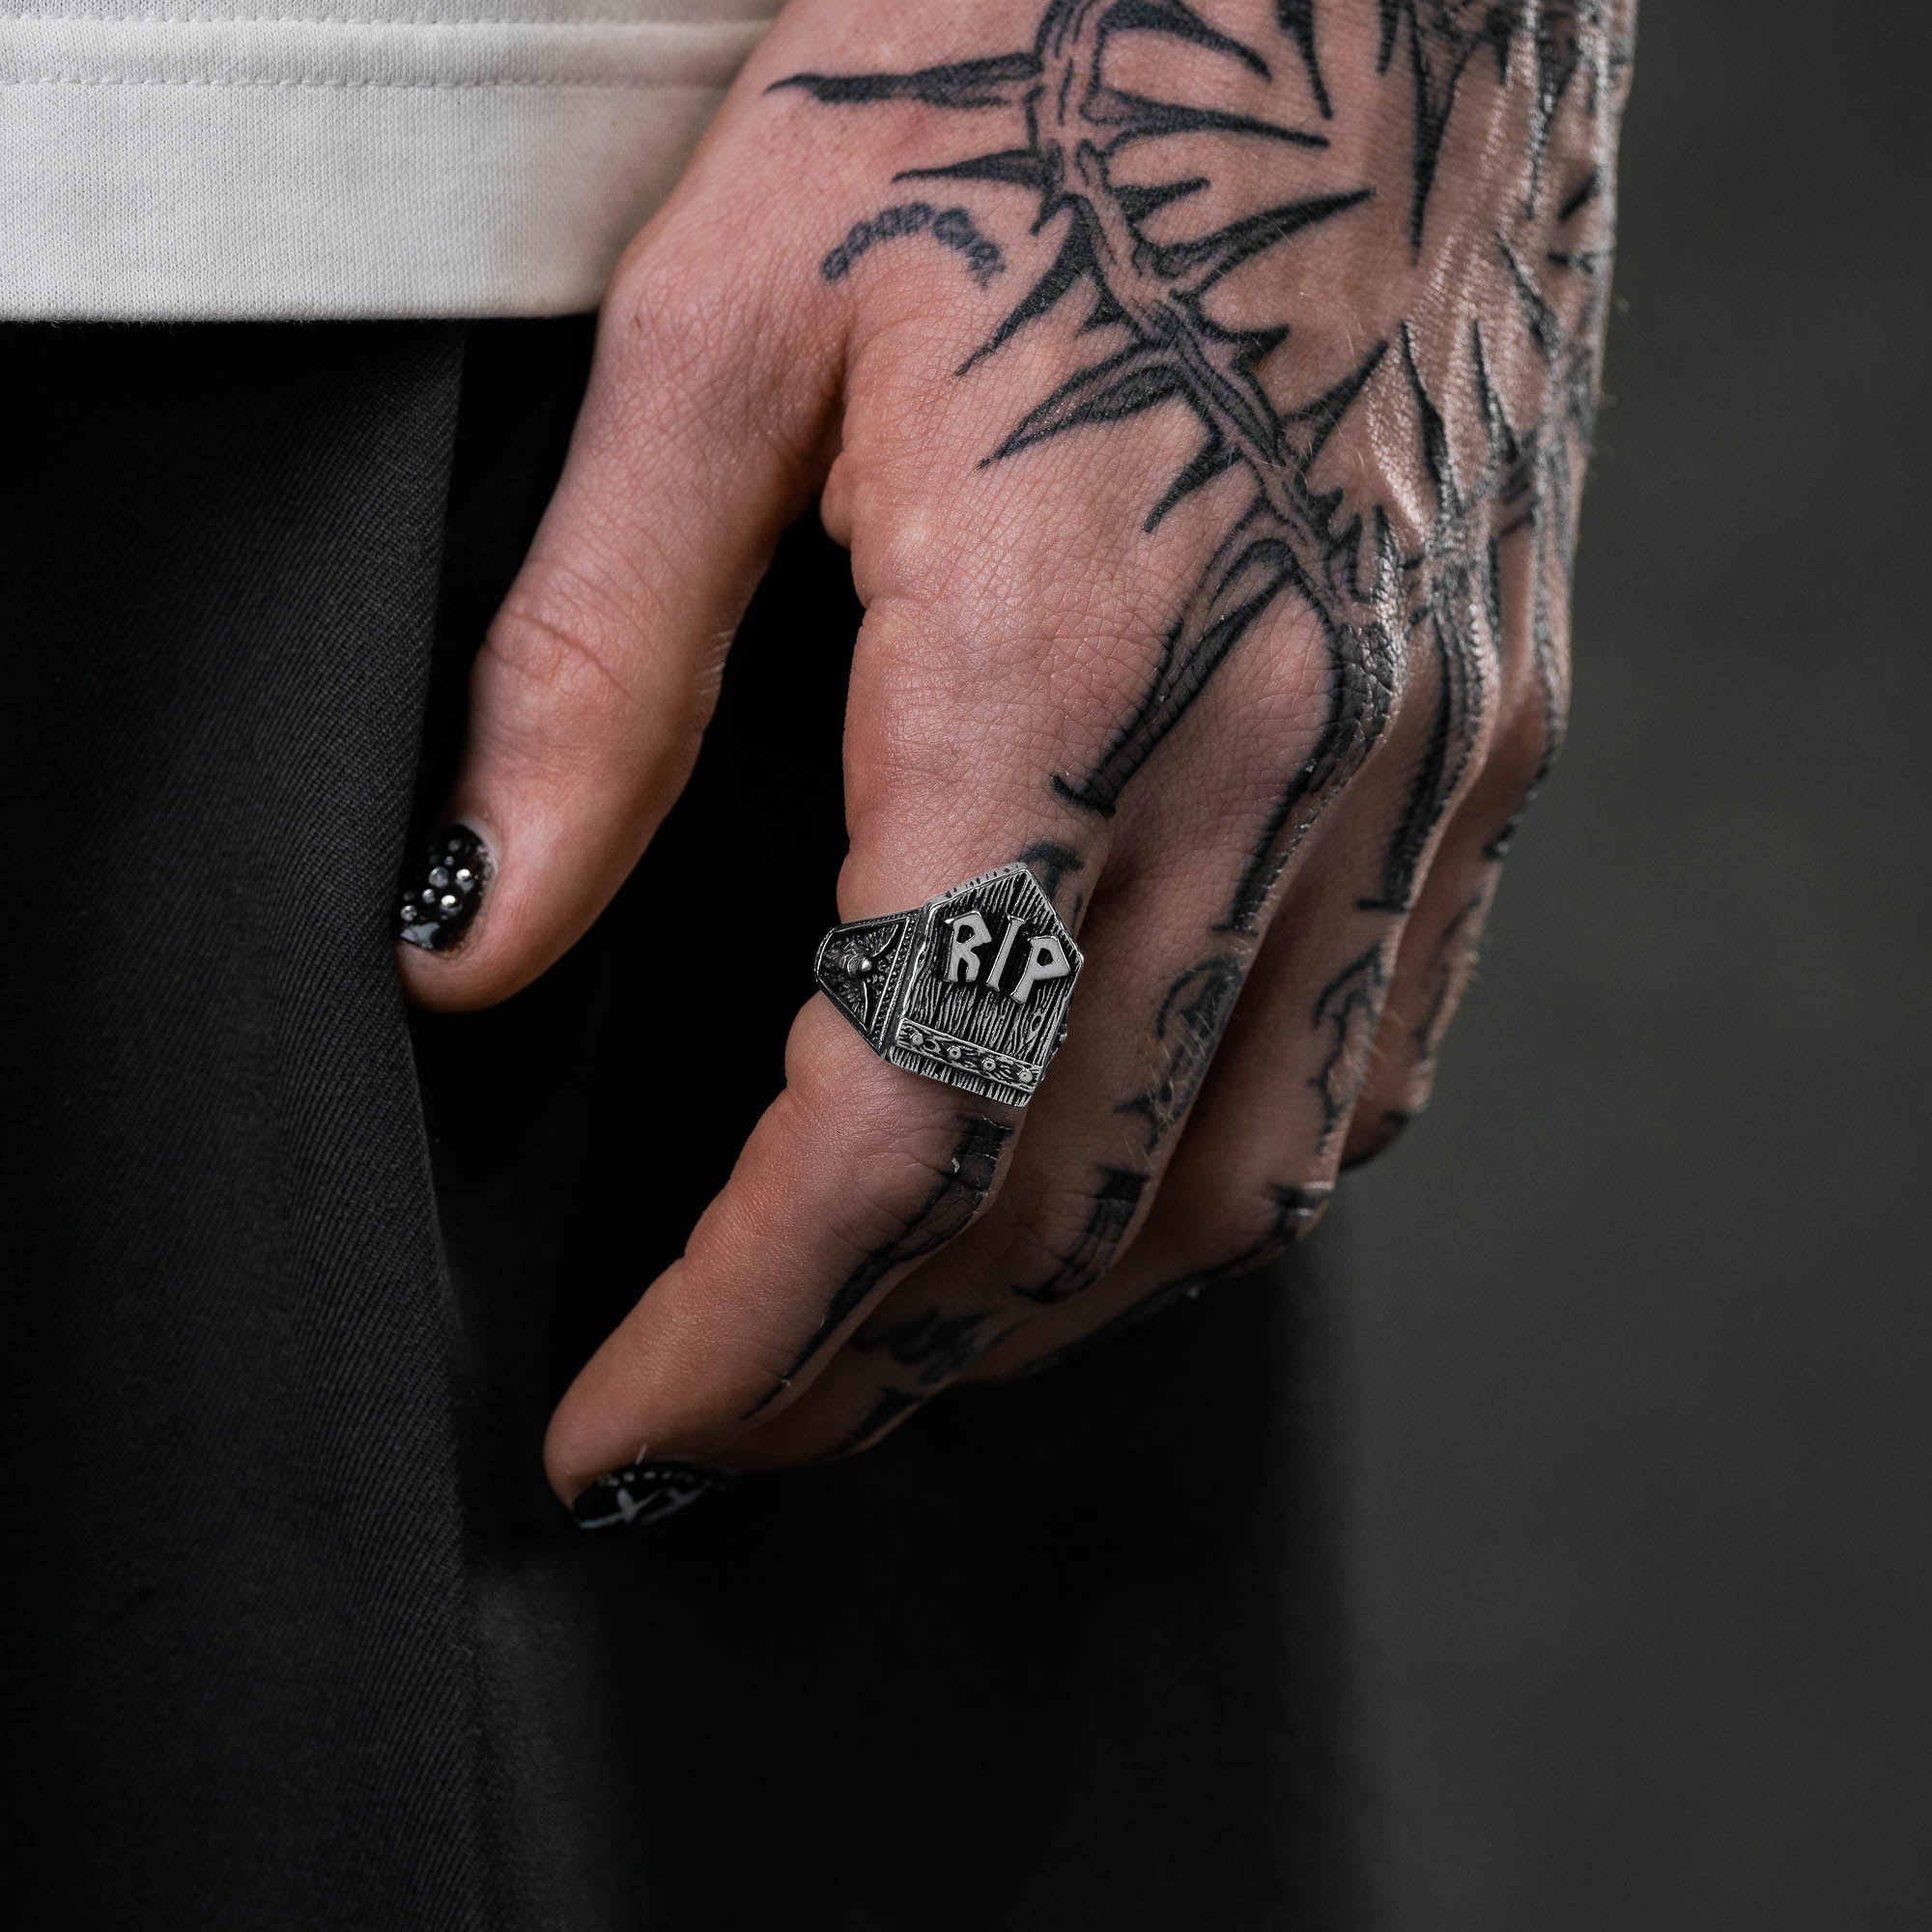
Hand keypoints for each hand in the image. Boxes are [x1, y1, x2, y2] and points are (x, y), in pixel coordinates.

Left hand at [396, 0, 1633, 1505]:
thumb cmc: (1035, 59)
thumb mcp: (732, 323)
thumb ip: (591, 659)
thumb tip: (475, 924)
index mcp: (1060, 659)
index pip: (892, 1121)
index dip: (742, 1323)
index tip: (626, 1421)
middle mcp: (1284, 744)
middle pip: (1060, 1197)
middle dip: (867, 1365)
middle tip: (728, 1425)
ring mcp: (1422, 747)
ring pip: (1240, 1172)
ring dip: (1050, 1315)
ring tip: (897, 1361)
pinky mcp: (1494, 723)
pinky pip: (1384, 1051)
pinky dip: (1237, 1188)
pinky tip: (1136, 1207)